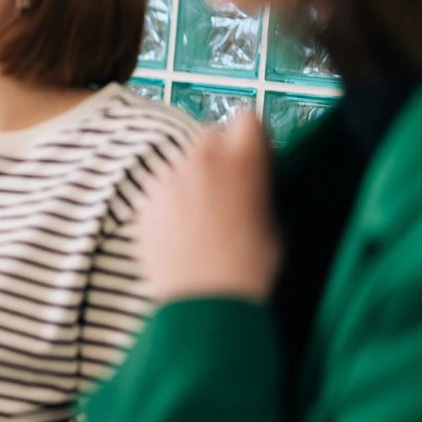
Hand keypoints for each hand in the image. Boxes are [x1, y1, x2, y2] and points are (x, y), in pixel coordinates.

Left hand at [136, 114, 281, 302]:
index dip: (252, 139)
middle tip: (228, 187)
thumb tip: (257, 184)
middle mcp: (203, 159)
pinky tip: (179, 232)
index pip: (248, 119)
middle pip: (211, 136)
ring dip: (192, 179)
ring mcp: (168, 179)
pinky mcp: (144, 203)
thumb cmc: (251, 267)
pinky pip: (160, 190)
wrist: (204, 301)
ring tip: (201, 218)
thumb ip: (263, 190)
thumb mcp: (276, 224)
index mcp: (244, 158)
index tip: (255, 158)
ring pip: (182, 163)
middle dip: (220, 154)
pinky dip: (169, 202)